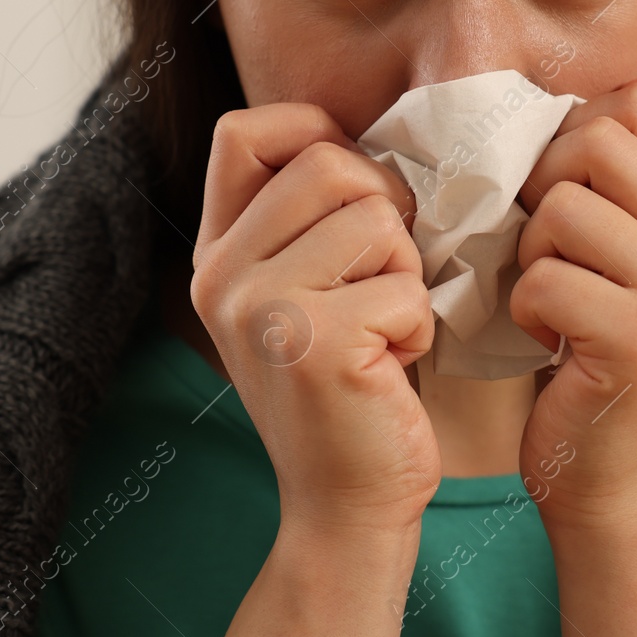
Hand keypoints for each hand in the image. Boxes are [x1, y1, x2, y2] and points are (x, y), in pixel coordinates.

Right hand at [189, 103, 439, 536]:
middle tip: (384, 275)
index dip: (313, 132)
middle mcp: (223, 275)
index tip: (354, 190)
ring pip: (376, 219)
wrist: (346, 505)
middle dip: (384, 210)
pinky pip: (406, 285)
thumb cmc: (350, 388)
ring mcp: (261, 308)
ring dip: (406, 272)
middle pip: (328, 162)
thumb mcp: (306, 292)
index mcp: (217, 254)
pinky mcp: (314, 343)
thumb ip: (311, 219)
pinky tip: (391, 366)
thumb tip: (371, 138)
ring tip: (383, 327)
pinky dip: (419, 324)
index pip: (244, 131)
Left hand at [510, 79, 636, 530]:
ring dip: (531, 254)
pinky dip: (524, 310)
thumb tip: (550, 105)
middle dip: (545, 185)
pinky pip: (543, 279)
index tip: (563, 193)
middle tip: (549, 247)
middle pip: (598, 139)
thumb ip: (609, 183)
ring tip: (554, 299)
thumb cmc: (590, 350)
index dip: (574, 134)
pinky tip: (550, 342)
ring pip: (562, 207)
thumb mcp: (619, 254)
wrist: (607, 471)